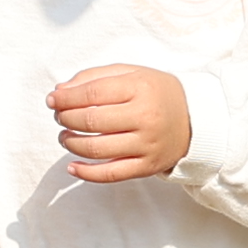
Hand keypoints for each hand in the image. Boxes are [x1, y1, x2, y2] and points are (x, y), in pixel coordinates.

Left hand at [49, 64, 190, 184]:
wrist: (196, 120)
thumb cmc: (157, 93)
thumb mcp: (131, 73)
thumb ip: (95, 77)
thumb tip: (60, 90)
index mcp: (139, 88)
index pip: (91, 94)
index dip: (65, 97)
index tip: (52, 99)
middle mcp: (144, 117)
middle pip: (90, 121)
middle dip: (65, 118)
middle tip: (59, 116)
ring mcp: (146, 145)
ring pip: (96, 148)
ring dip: (70, 143)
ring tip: (64, 136)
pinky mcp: (147, 167)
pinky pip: (111, 174)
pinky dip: (86, 173)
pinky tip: (72, 167)